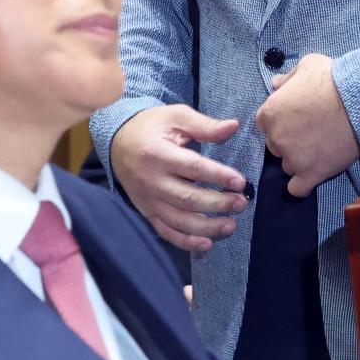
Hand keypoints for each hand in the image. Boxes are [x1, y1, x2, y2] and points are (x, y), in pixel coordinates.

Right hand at [109, 104, 248, 252]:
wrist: (118, 143)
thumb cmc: (151, 127)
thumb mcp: (175, 117)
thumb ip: (204, 125)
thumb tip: (233, 126)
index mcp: (158, 154)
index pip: (193, 168)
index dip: (218, 176)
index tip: (240, 182)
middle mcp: (151, 181)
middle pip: (188, 199)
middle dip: (218, 204)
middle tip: (241, 203)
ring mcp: (148, 200)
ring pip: (179, 221)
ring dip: (208, 227)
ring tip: (231, 225)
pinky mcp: (147, 212)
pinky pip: (166, 232)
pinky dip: (186, 242)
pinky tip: (207, 243)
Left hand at [255, 52, 359, 196]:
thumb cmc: (332, 79)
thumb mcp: (306, 66)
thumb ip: (287, 77)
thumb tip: (275, 84)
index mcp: (269, 113)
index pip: (265, 123)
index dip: (281, 120)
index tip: (296, 118)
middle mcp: (275, 139)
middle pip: (275, 145)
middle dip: (289, 139)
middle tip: (310, 132)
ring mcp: (292, 159)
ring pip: (287, 165)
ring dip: (299, 160)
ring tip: (319, 149)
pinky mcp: (311, 175)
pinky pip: (297, 189)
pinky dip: (302, 184)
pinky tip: (313, 174)